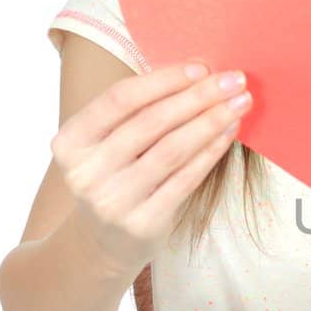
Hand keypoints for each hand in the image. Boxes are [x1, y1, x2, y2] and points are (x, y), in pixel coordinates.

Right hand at [51, 59, 253, 277]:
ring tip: (240, 103)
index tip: (202, 67)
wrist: (102, 244)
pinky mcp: (142, 223)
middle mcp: (86, 173)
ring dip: (211, 121)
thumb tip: (198, 71)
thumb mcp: (106, 144)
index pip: (119, 99)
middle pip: (150, 123)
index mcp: (70, 143)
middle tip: (234, 80)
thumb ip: (138, 111)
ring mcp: (112, 201)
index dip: (164, 80)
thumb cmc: (113, 177)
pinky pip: (186, 179)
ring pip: (172, 150)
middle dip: (198, 97)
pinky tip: (229, 133)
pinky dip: (211, 151)